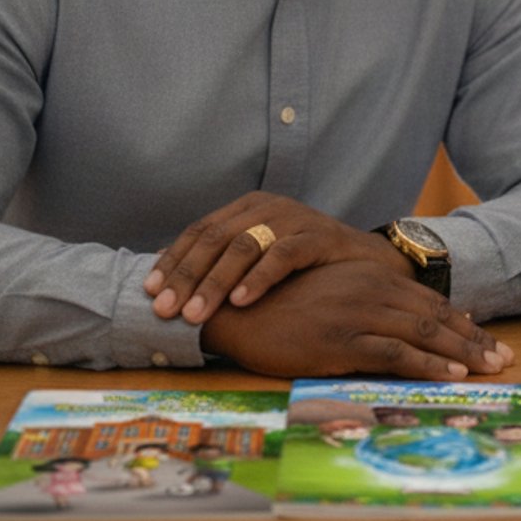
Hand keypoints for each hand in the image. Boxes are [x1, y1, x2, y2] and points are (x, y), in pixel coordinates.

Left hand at [143, 191, 398, 323]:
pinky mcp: (319, 236)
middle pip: (215, 238)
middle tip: (164, 309)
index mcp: (248, 208)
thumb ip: (226, 265)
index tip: (149, 291)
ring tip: (195, 313)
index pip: (200, 230)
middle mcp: (267, 207)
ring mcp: (294, 218)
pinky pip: (283, 255)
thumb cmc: (310, 268)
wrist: (372, 262)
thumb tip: (172, 288)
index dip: (173, 260)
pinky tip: (240, 301)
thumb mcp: (263, 260)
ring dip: (214, 282)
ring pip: (244, 246)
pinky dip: (259, 279)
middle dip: (186, 275)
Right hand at [197, 259, 513, 379]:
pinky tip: (448, 376)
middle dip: (473, 340)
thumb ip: (362, 309)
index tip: (488, 342)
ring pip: (422, 333)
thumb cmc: (277, 310)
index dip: (460, 324)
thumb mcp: (327, 302)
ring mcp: (356, 313)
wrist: (232, 311)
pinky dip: (426, 365)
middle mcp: (368, 290)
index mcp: (368, 278)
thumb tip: (396, 331)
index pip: (426, 302)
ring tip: (490, 369)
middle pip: (433, 316)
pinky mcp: (340, 338)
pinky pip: (394, 352)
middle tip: (504, 360)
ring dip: (461, 353)